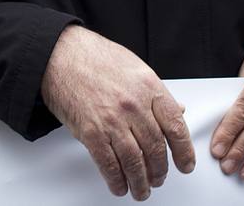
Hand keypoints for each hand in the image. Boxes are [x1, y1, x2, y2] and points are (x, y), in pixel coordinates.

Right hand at [41, 26, 194, 200]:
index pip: (176, 127)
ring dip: (140, 182)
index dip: (184, 152)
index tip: (184, 165)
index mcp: (149, 87)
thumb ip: (156, 93)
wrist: (59, 54)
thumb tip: (176, 110)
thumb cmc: (93, 57)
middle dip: (160, 171)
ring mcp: (112, 120)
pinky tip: (119, 185)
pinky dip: (116, 180)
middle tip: (159, 178)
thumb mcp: (135, 68)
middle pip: (155, 149)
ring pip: (134, 161)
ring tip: (142, 190)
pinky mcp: (90, 131)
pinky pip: (108, 163)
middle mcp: (133, 105)